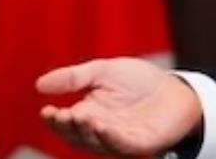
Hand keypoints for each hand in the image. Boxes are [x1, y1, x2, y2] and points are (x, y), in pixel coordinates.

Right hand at [37, 57, 202, 155]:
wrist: (176, 89)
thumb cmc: (140, 82)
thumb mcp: (104, 71)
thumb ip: (74, 77)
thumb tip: (39, 85)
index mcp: (87, 114)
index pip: (63, 123)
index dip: (53, 120)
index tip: (47, 110)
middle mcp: (99, 130)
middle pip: (75, 135)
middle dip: (66, 127)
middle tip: (61, 114)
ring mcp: (117, 139)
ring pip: (94, 142)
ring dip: (85, 131)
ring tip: (79, 116)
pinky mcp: (138, 143)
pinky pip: (120, 144)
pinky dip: (109, 137)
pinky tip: (102, 126)